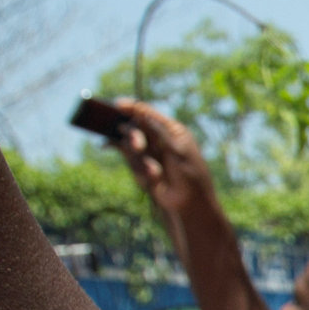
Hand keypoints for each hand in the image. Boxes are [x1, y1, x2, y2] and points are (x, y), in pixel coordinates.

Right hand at [105, 99, 217, 224]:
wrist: (190, 203)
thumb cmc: (190, 175)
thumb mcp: (176, 149)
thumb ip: (156, 130)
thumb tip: (139, 112)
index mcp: (171, 129)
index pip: (147, 113)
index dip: (132, 108)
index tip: (118, 105)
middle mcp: (157, 138)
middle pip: (134, 128)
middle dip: (135, 138)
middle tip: (139, 148)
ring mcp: (148, 152)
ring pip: (129, 147)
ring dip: (142, 162)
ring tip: (156, 174)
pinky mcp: (140, 167)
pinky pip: (131, 163)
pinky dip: (140, 171)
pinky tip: (152, 179)